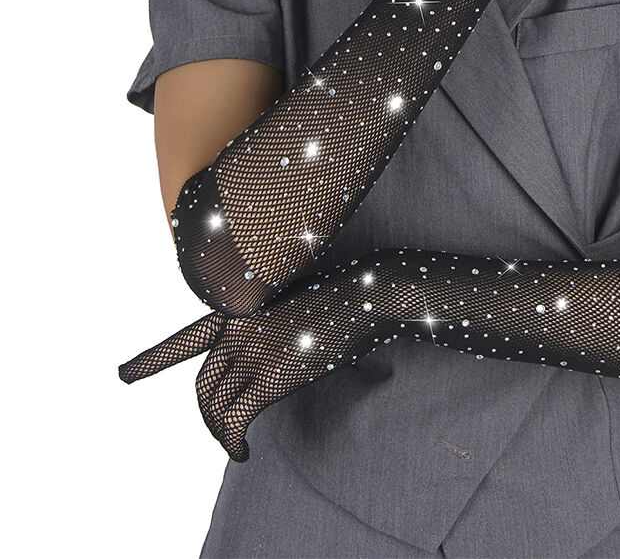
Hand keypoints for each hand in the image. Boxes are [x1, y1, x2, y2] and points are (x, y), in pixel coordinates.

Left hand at [118, 260, 388, 461]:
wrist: (368, 295)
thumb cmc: (342, 297)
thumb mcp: (294, 301)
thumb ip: (270, 326)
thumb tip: (272, 360)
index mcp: (238, 309)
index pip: (185, 340)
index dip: (151, 360)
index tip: (124, 374)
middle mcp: (237, 328)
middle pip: (203, 387)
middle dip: (208, 417)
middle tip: (224, 432)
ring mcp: (252, 350)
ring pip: (216, 408)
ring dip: (222, 434)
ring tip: (236, 445)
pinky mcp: (270, 375)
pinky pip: (234, 420)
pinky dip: (232, 442)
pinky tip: (243, 452)